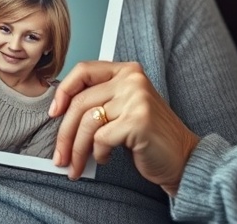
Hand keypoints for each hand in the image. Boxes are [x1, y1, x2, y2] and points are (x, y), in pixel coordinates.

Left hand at [49, 61, 199, 196]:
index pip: (84, 70)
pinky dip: (98, 153)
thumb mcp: (123, 109)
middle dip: (65, 133)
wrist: (182, 158)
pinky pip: (101, 138)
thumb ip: (99, 101)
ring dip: (77, 150)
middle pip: (81, 101)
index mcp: (127, 71)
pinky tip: (106, 158)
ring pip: (88, 122)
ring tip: (77, 166)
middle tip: (60, 156)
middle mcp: (132, 79)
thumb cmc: (148, 136)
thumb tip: (59, 114)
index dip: (63, 91)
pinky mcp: (138, 120)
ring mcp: (136, 98)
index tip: (54, 113)